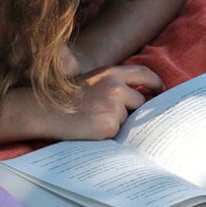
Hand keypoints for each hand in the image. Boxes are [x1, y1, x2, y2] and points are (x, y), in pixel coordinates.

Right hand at [42, 64, 164, 140]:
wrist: (45, 108)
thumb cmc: (65, 96)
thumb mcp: (92, 82)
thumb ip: (113, 85)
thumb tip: (137, 98)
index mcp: (111, 73)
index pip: (144, 74)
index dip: (156, 83)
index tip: (160, 91)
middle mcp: (116, 87)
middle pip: (140, 101)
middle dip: (132, 109)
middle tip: (115, 114)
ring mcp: (114, 107)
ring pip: (129, 119)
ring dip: (119, 122)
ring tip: (95, 120)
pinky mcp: (110, 125)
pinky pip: (118, 133)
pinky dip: (109, 134)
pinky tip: (92, 129)